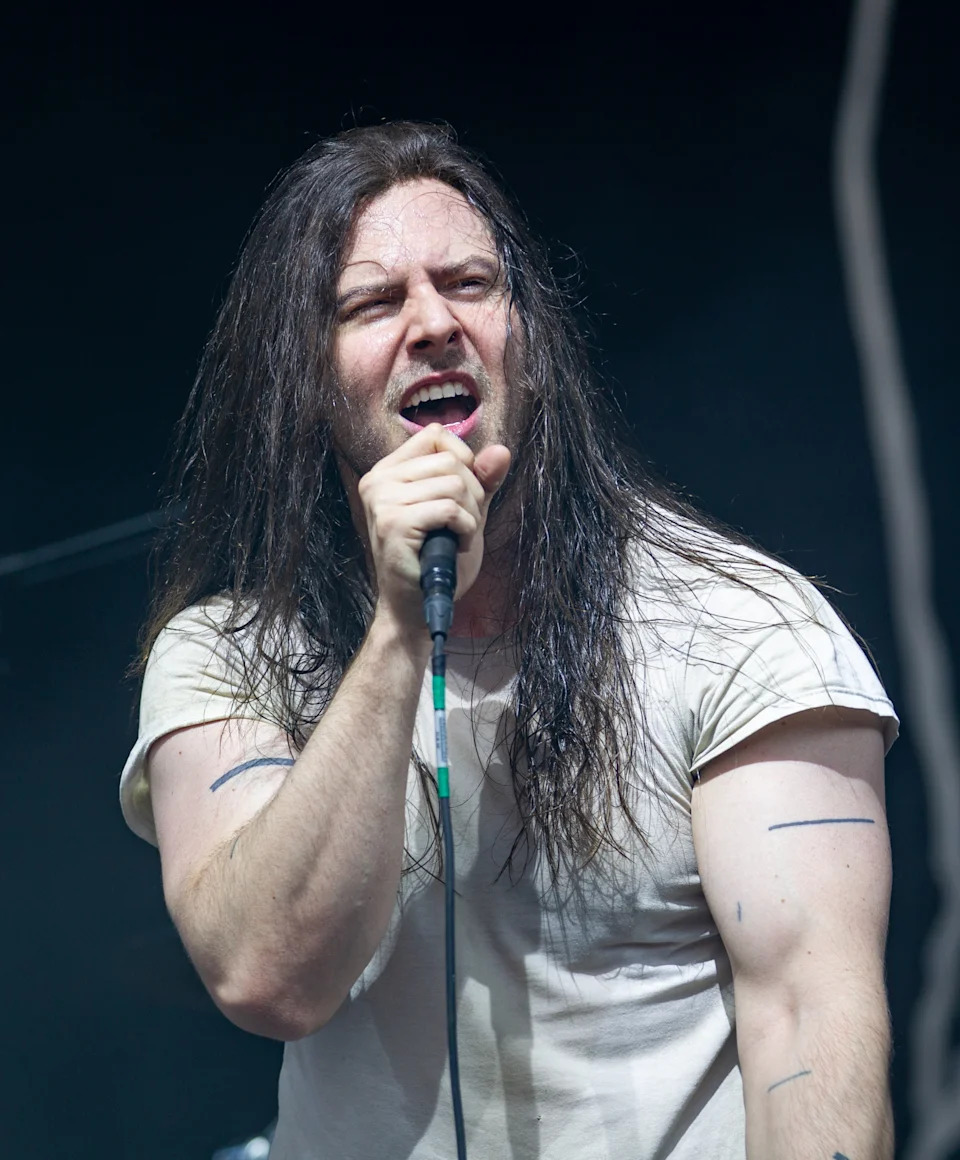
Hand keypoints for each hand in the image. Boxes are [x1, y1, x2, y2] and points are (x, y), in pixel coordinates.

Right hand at [357, 424, 510, 635]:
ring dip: (469, 515)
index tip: (460, 496)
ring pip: (454, 483)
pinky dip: (465, 529)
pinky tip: (455, 546)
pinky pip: (450, 508)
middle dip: (472, 494)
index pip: (435, 435)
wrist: (415, 607)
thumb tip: (502, 451)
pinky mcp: (393, 523)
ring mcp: (382, 501)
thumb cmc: (437, 559)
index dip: (462, 461)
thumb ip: (481, 479)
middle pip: (450, 460)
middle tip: (461, 525)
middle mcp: (378, 481)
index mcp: (388, 471)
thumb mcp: (464, 511)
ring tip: (456, 538)